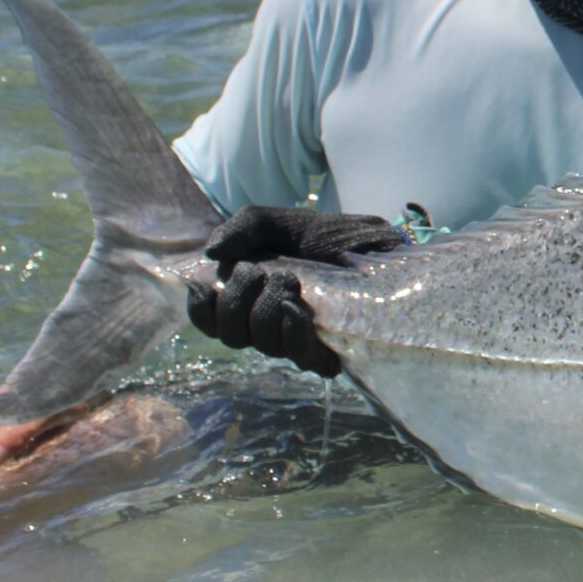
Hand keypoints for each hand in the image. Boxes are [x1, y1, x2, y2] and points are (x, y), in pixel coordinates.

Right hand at [182, 205, 406, 378]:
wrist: (381, 243)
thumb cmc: (330, 235)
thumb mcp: (282, 222)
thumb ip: (245, 228)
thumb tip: (211, 253)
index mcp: (250, 297)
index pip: (210, 320)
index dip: (201, 309)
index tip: (207, 285)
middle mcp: (270, 323)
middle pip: (232, 335)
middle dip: (236, 302)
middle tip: (259, 272)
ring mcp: (299, 338)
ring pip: (263, 345)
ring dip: (266, 311)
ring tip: (288, 280)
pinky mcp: (331, 350)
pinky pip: (303, 359)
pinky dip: (293, 333)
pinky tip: (298, 309)